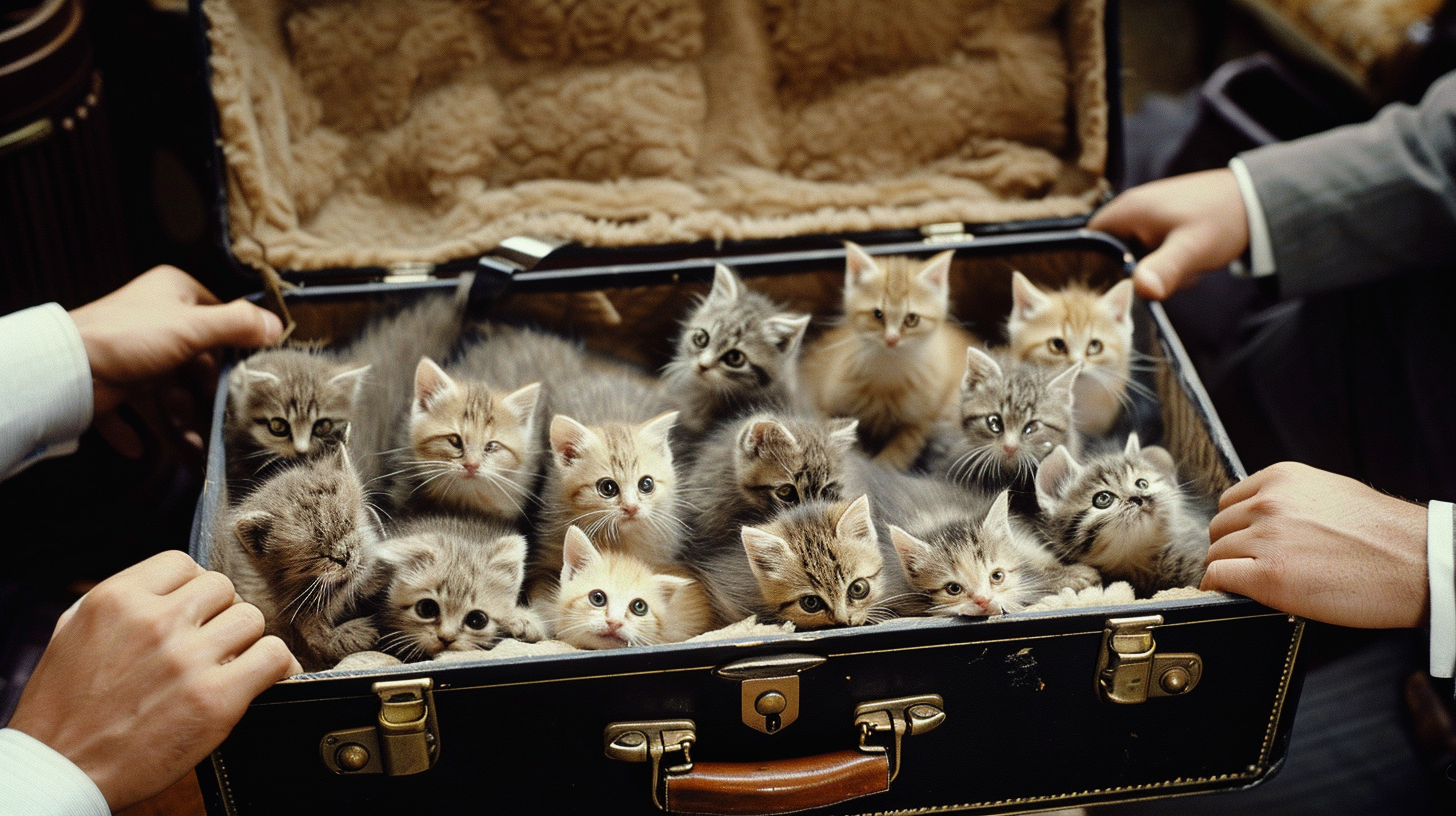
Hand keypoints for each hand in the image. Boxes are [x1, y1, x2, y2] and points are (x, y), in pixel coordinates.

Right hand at [8, 551, 300, 810]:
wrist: (62, 772)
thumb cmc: (63, 710)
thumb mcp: (73, 634)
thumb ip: (121, 604)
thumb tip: (168, 586)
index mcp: (116, 600)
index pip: (183, 564)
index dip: (192, 588)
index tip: (193, 611)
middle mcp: (155, 622)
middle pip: (223, 589)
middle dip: (219, 615)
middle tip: (209, 643)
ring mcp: (188, 659)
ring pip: (252, 618)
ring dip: (244, 641)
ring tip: (229, 663)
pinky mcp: (216, 698)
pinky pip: (274, 656)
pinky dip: (277, 665)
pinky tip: (266, 676)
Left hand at [67, 266, 282, 456]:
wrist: (65, 368)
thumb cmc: (130, 338)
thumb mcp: (194, 326)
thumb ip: (238, 325)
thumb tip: (277, 325)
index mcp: (173, 294)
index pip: (217, 318)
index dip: (232, 349)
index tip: (248, 378)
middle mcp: (154, 321)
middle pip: (195, 364)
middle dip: (204, 399)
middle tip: (223, 424)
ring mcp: (131, 354)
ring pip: (167, 393)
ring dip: (179, 423)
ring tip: (193, 449)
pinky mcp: (111, 383)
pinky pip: (129, 412)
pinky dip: (136, 432)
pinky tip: (141, 448)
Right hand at [1087, 168, 1248, 299]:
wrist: (1256, 201)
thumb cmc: (1222, 219)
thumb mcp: (1191, 248)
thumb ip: (1164, 269)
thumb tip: (1141, 290)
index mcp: (1127, 210)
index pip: (1085, 241)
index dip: (1090, 267)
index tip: (1106, 289)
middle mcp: (1131, 210)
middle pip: (1109, 252)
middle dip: (1130, 272)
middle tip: (1156, 280)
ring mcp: (1147, 216)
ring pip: (1132, 254)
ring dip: (1151, 268)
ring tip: (1179, 270)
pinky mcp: (1162, 224)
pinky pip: (1149, 251)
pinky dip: (1164, 262)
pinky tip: (1185, 265)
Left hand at [1202, 462, 1429, 628]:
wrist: (1418, 565)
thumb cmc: (1384, 535)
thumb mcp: (1330, 494)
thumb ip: (1290, 500)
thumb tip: (1262, 518)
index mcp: (1282, 478)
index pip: (1231, 501)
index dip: (1236, 526)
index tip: (1243, 541)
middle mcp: (1269, 503)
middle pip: (1220, 527)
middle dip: (1231, 548)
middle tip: (1249, 565)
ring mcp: (1267, 538)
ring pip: (1217, 553)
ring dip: (1228, 570)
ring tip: (1252, 583)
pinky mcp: (1269, 576)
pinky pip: (1219, 578)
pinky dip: (1218, 588)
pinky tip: (1230, 595)